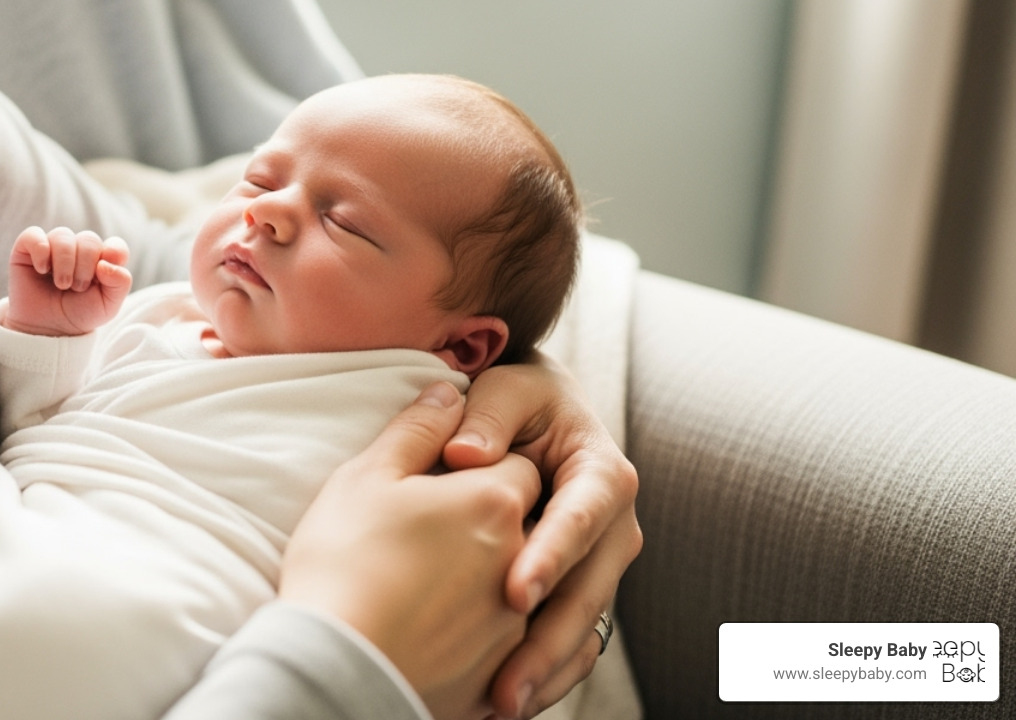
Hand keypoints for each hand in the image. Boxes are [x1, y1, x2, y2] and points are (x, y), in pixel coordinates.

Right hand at [4, 226, 131, 336]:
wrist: (46, 329)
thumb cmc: (78, 314)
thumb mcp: (107, 306)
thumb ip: (120, 283)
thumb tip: (105, 263)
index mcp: (101, 260)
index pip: (114, 245)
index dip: (114, 252)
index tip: (103, 272)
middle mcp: (78, 249)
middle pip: (89, 239)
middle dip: (85, 266)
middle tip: (77, 288)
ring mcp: (53, 247)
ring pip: (63, 235)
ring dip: (65, 262)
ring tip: (62, 284)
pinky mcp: (27, 249)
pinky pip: (34, 235)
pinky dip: (40, 250)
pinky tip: (42, 269)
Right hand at [280, 382, 537, 719]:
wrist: (335, 663)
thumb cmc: (345, 559)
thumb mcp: (367, 475)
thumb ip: (416, 429)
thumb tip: (447, 393)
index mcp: (495, 500)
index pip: (518, 465)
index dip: (488, 466)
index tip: (457, 476)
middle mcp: (522, 559)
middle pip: (533, 525)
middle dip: (509, 521)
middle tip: (459, 527)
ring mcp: (517, 623)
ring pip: (540, 590)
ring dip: (520, 580)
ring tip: (474, 585)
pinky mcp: (502, 671)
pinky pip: (540, 654)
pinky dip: (534, 646)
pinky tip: (511, 643)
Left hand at [443, 352, 641, 718]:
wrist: (534, 415)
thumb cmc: (517, 398)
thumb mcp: (507, 387)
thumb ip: (489, 414)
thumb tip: (465, 454)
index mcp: (602, 473)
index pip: (582, 518)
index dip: (552, 555)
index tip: (515, 593)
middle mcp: (612, 527)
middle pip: (588, 590)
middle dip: (548, 640)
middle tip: (504, 681)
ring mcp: (597, 565)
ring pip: (581, 626)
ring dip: (544, 668)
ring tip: (501, 703)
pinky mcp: (578, 591)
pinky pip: (571, 641)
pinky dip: (545, 674)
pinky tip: (504, 700)